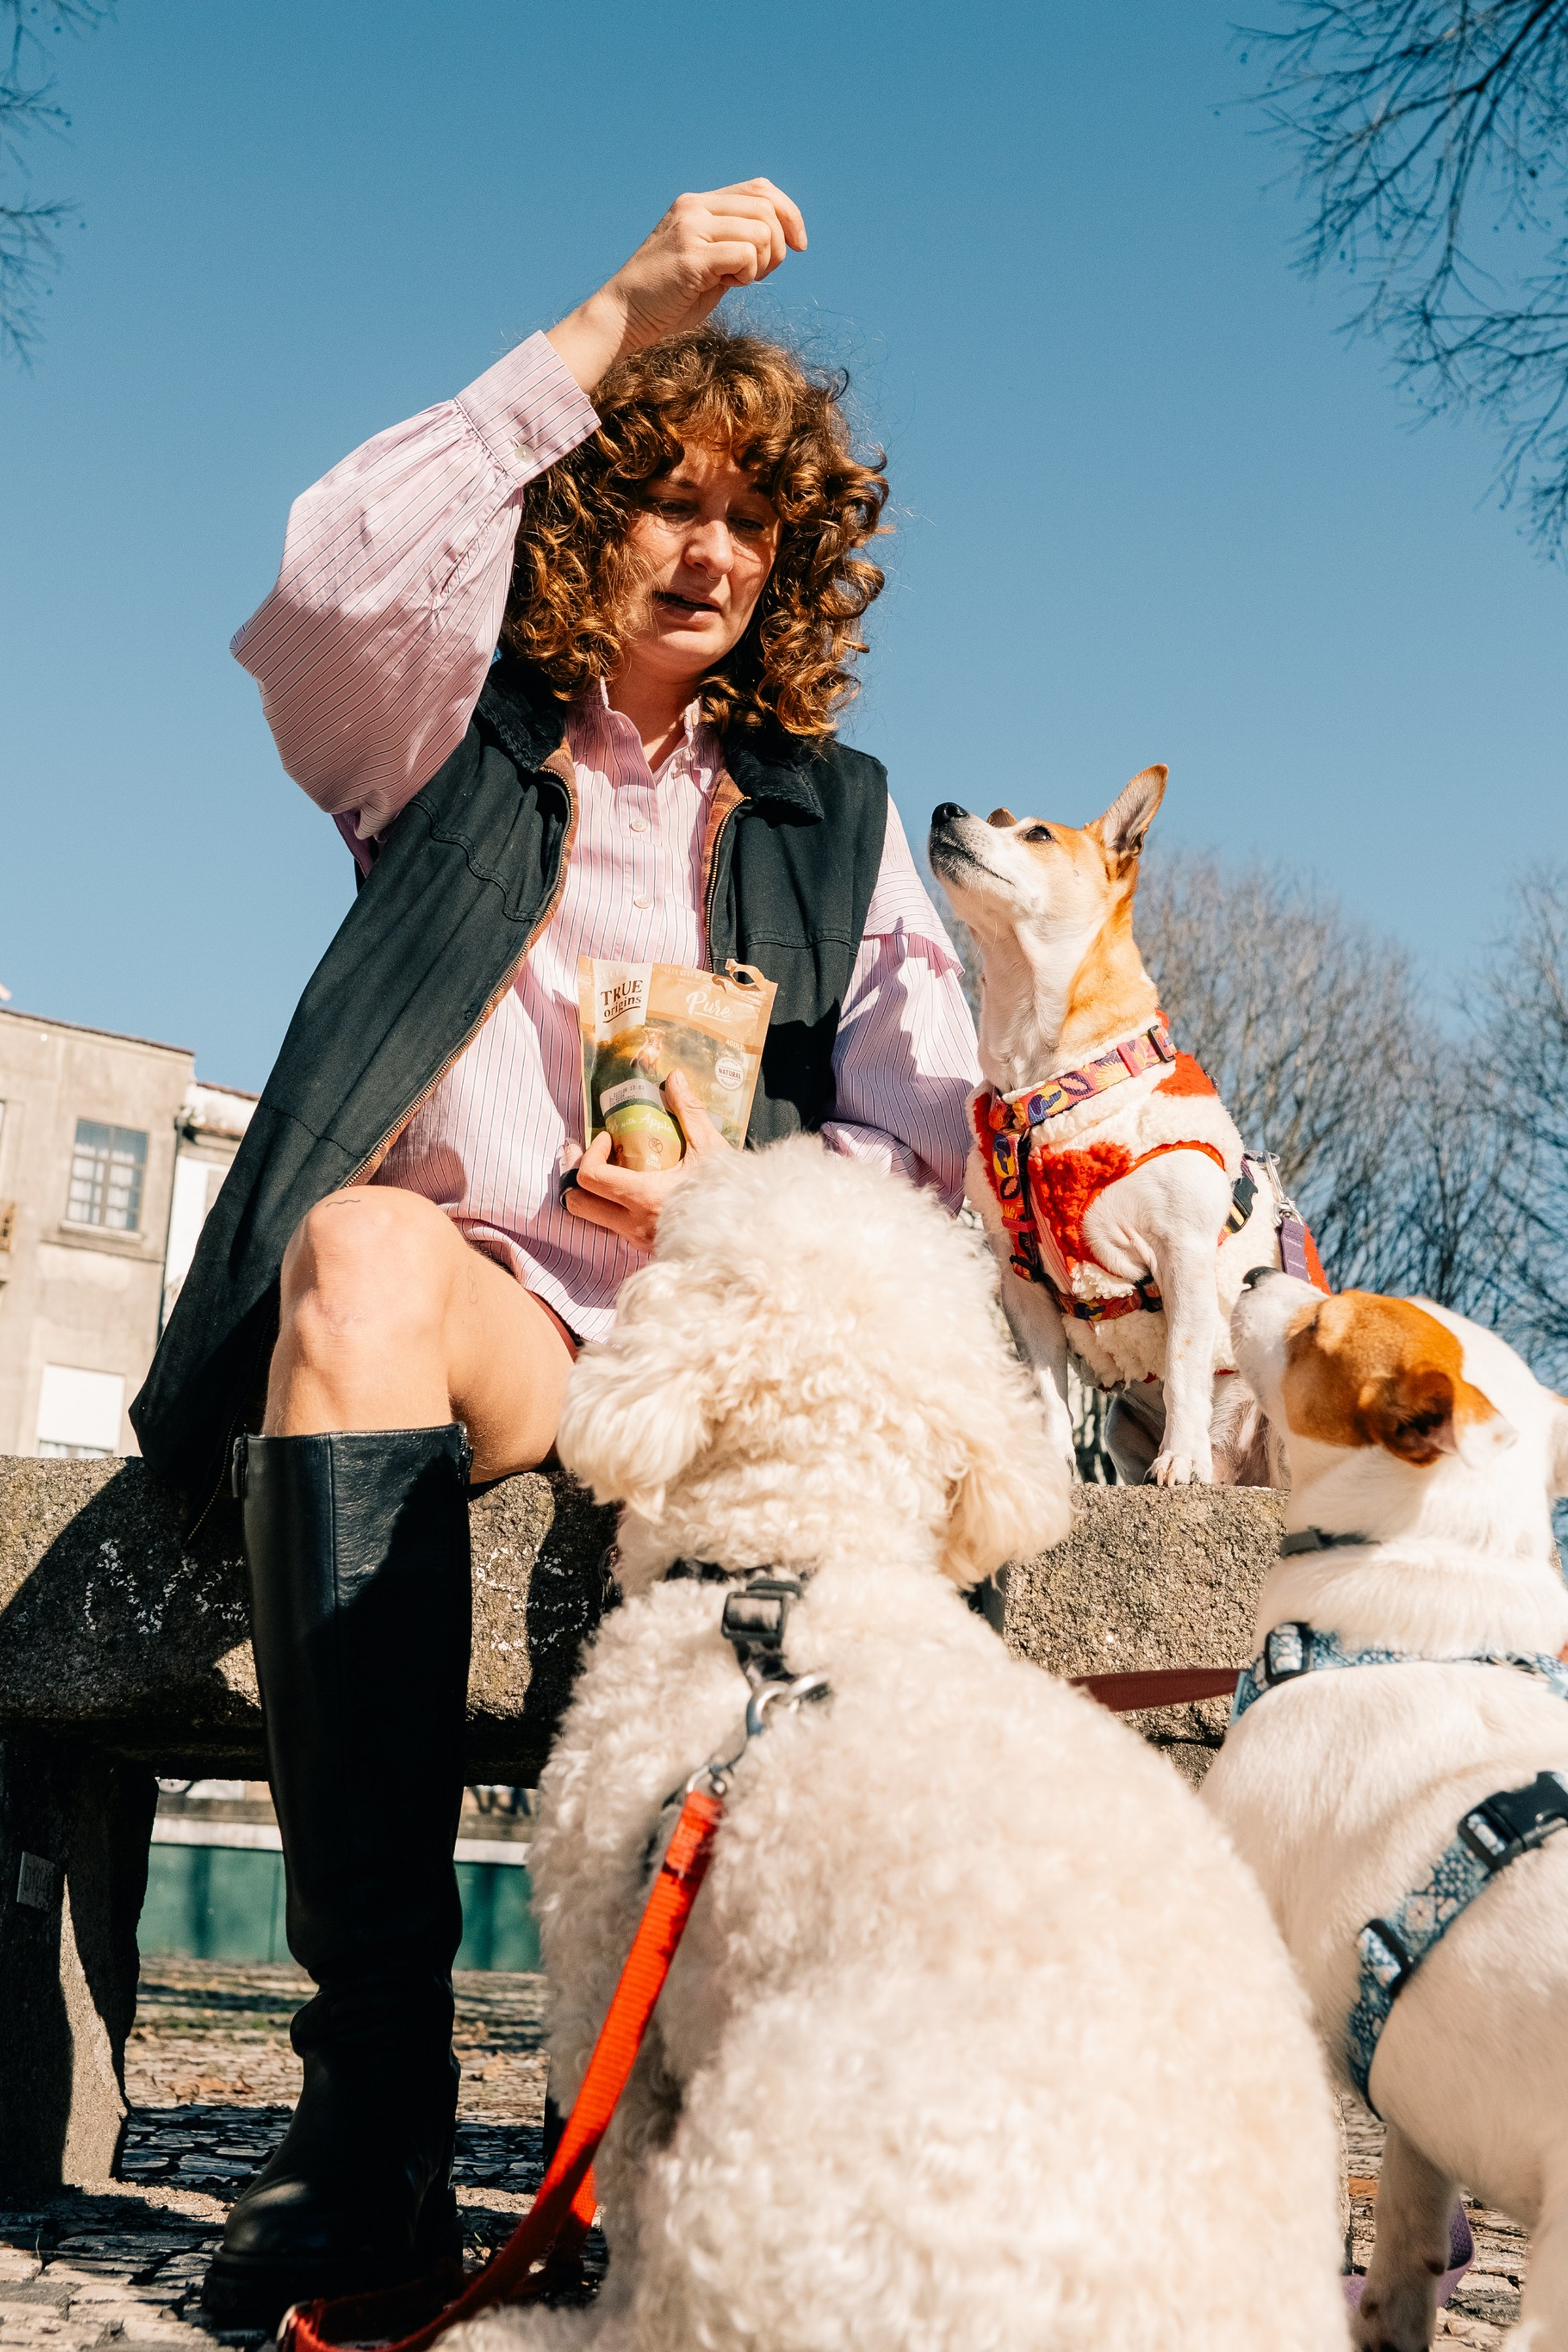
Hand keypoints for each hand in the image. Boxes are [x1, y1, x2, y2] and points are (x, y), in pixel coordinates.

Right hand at [546, 180, 806, 391]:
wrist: (623, 317)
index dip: (790, 214)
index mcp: (698, 204)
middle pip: (766, 208)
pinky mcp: (691, 256)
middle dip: (779, 245)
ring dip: (762, 263)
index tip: (800, 245)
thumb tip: (780, 241)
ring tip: (736, 281)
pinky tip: (726, 286)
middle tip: (760, 274)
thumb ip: (735, 245)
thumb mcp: (708, 263)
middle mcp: (694, 207)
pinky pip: (746, 254)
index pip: (760, 190)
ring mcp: (691, 229)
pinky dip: (748, 275)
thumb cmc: (667, 300)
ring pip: (761, 231)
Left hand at [563, 1068, 732, 1252]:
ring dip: (590, 1192)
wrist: (750, 1234)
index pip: (591, 1177)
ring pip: (591, 1218)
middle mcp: (633, 1224)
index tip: (609, 1139)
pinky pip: (612, 1228)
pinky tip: (626, 1188)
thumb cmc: (732, 1193)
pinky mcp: (644, 1248)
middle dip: (575, 1176)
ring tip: (605, 1167)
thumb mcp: (710, 1149)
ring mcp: (637, 1240)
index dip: (591, 1154)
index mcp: (645, 1197)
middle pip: (577, 1203)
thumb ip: (689, 1112)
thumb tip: (674, 1078)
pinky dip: (609, 1206)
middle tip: (589, 1152)